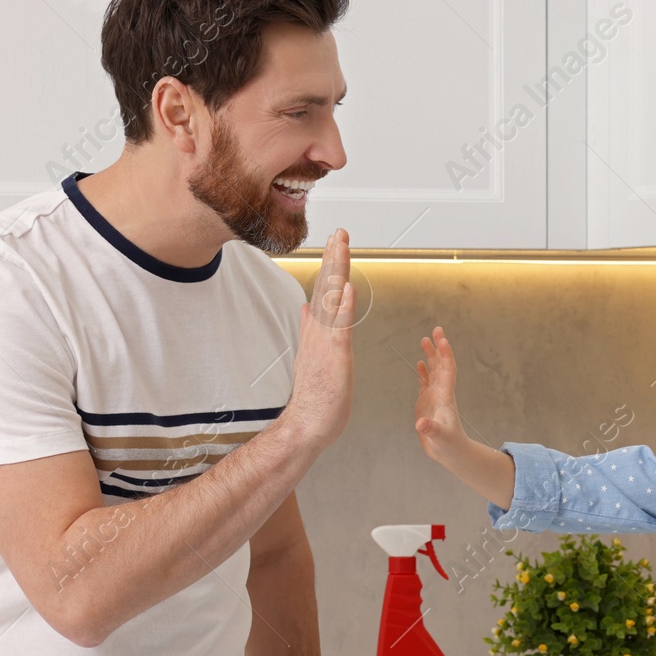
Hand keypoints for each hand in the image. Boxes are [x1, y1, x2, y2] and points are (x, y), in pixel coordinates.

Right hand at [284, 229, 354, 449]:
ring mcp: (325, 342)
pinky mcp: (335, 356)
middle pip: (326, 286)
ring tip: (341, 244)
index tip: (335, 242)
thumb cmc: (315, 397)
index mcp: (316, 332)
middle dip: (334, 257)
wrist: (307, 424)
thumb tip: (307, 308)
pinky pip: (340, 327)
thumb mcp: (313, 356)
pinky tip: (348, 286)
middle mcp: (318, 332)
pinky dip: (345, 306)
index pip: (324, 290)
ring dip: (338, 270)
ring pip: (332, 299)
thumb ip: (310, 330)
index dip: (330, 265)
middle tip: (340, 231)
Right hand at [414, 326, 468, 462]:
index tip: (442, 340)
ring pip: (433, 371)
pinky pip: (425, 382)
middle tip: (436, 330)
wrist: (450, 452)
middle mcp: (441, 393)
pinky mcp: (427, 403)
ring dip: (431, 355)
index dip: (446, 355)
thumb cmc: (448, 445)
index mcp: (446, 397)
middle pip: (441, 365)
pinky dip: (423, 371)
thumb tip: (421, 424)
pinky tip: (420, 362)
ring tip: (425, 340)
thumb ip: (430, 430)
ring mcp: (434, 397)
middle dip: (439, 348)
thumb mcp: (439, 437)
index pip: (447, 371)